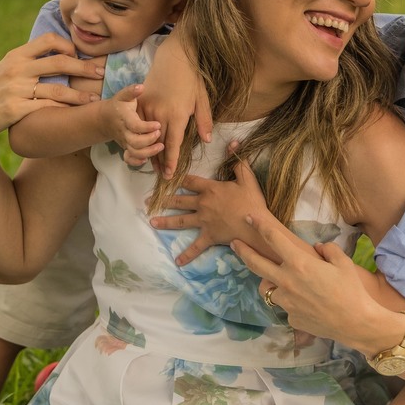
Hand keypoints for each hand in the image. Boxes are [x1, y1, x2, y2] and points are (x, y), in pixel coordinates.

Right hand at [0, 33, 103, 139]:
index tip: (80, 55)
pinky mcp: (15, 109)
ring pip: (57, 90)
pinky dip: (63, 110)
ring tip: (94, 99)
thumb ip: (30, 60)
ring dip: (79, 95)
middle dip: (84, 67)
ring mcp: (15, 89)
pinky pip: (46, 108)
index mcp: (16, 56)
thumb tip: (58, 50)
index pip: (48, 40)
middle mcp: (16, 69)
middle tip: (101, 72)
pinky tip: (76, 113)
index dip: (68, 45)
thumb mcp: (8, 69)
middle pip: (59, 62)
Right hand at [98, 84, 163, 163]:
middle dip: (148, 141)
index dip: (146, 128)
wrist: (106, 118)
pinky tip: (148, 158)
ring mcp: (125, 141)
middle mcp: (124, 132)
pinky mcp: (126, 148)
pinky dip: (137, 161)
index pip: (135, 126)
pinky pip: (129, 159)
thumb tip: (141, 86)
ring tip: (161, 147)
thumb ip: (132, 91)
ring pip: (134, 152)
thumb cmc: (119, 105)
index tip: (158, 125)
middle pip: (134, 142)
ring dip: (148, 153)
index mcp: (124, 118)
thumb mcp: (124, 95)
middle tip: (160, 135)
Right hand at [137, 33, 212, 178]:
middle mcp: (159, 114)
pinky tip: (142, 144)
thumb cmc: (192, 78)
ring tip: (151, 166)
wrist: (173, 57)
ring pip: (146, 135)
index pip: (172, 145)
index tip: (169, 174)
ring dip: (148, 151)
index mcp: (177, 115)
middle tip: (161, 177)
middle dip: (159, 161)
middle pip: (158, 143)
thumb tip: (208, 140)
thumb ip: (204, 121)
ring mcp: (147, 107)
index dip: (170, 161)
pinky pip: (139, 122)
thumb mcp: (202, 99)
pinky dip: (140, 135)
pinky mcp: (140, 101)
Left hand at [149, 149, 264, 263]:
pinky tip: (177, 262)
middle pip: (179, 200)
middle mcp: (202, 204)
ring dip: (165, 221)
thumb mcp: (247, 178)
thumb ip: (238, 161)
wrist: (256, 225)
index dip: (178, 178)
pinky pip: (196, 247)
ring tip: (152, 222)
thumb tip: (234, 142)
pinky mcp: (208, 236)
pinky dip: (187, 255)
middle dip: (163, 199)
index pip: (190, 181)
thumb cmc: (252, 201)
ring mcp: (203, 221)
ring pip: (180, 220)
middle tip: (148, 200)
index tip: (165, 177)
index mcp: (210, 189)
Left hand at [231, 215, 383, 345]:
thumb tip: (318, 248)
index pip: (272, 239)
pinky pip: (286, 306)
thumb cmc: (351, 289)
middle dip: (242, 251)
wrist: (355, 322)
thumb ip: (328, 250)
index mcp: (299, 263)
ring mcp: (286, 301)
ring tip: (285, 282)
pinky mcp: (290, 317)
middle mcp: (287, 281)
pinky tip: (309, 304)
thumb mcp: (343, 262)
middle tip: (234, 243)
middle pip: (256, 263)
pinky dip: (292, 302)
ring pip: (269, 288)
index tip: (249, 218)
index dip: (259, 226)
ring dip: (273, 283)